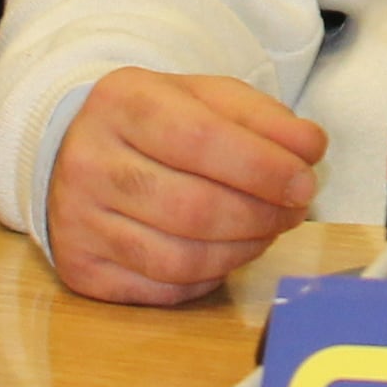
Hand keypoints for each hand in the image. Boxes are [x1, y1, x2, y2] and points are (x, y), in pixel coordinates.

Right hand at [43, 67, 328, 305]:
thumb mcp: (206, 97)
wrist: (77, 151)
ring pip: (181, 257)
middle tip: (295, 210)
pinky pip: (163, 288)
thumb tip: (310, 149)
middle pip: (194, 208)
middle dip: (261, 215)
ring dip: (243, 250)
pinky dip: (210, 277)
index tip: (304, 182)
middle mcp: (89, 163)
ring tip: (267, 230)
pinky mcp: (81, 269)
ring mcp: (77, 222)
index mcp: (122, 103)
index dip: (263, 168)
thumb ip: (262, 117)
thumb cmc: (156, 124)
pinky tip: (226, 253)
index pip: (201, 140)